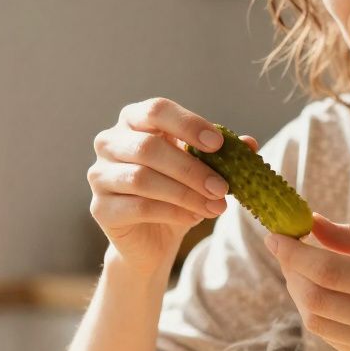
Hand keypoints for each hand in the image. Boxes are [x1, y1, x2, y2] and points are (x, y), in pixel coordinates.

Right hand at [87, 97, 257, 274]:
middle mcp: (109, 143)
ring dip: (185, 194)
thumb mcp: (201, 170)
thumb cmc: (175, 193)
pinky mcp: (100, 208)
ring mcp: (100, 175)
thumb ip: (222, 154)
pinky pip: (138, 207)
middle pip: (149, 147)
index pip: (156, 110)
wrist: (151, 240)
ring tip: (215, 207)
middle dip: (192, 169)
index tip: (218, 144)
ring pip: (143, 179)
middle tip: (223, 187)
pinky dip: (171, 213)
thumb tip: (250, 143)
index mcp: (133, 121)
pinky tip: (194, 218)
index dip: (188, 124)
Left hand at [265, 214, 349, 350]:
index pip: (332, 271)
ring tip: (303, 269)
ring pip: (317, 323)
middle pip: (316, 300)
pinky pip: (332, 338)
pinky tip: (325, 293)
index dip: (295, 253)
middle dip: (291, 271)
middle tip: (287, 249)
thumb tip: (312, 224)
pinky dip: (319, 311)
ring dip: (300, 293)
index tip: (276, 235)